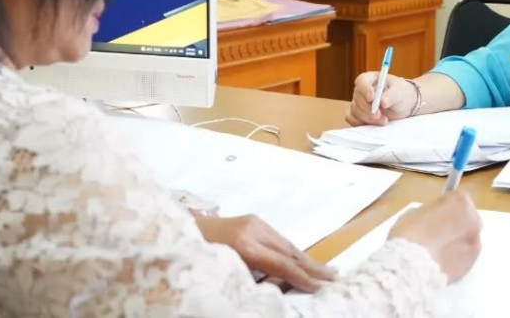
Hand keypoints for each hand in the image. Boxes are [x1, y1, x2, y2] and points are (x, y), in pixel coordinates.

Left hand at [195, 215, 335, 291]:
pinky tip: (302, 260)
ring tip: (326, 271)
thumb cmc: (193, 255)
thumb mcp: (221, 271)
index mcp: (244, 244)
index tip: (321, 287)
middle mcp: (253, 229)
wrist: (174, 228)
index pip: (282, 264)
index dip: (303, 277)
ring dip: (306, 259)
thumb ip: (250, 279)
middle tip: (335, 277)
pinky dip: (292, 252)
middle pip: (289, 250)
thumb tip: (276, 288)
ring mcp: (253, 222)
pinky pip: (277, 239)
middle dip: (313, 266)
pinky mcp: (251, 220)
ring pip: (286, 243)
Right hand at [346, 72, 416, 125]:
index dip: (365, 89)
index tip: (372, 98)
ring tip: (384, 120)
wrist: (403, 105)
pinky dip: (363, 123)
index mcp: (371, 79)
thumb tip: (382, 102)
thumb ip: (392, 95)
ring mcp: (359, 103)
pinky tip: (375, 124)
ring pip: (356, 111)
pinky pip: (354, 120)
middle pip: (357, 98)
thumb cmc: (400, 93)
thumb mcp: (400, 92)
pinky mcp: (359, 115)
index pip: (362, 81)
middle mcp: (362, 91)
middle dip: (367, 108)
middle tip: (379, 115)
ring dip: (368, 118)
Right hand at [388, 191, 481, 282]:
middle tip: (436, 233)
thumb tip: (434, 218)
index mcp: (460, 201)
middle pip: (466, 219)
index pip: (456, 199)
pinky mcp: (471, 263)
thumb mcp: (415, 212)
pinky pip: (464, 258)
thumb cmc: (410, 233)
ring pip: (466, 239)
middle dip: (454, 224)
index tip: (434, 215)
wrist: (412, 266)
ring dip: (456, 242)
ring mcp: (474, 243)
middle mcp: (474, 220)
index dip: (443, 208)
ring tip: (436, 251)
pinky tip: (439, 263)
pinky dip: (455, 259)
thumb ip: (432, 212)